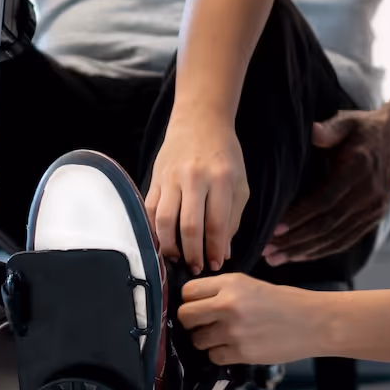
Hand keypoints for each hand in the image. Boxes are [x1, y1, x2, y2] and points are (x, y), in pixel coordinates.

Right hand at [145, 113, 249, 273]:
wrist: (199, 122)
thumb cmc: (224, 155)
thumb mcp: (239, 184)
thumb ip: (233, 219)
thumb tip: (222, 252)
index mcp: (221, 180)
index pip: (216, 224)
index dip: (214, 250)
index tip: (215, 265)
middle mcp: (195, 178)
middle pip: (188, 227)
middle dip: (192, 254)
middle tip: (196, 267)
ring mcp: (171, 178)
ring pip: (164, 221)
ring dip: (169, 247)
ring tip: (177, 259)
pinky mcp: (155, 179)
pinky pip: (149, 210)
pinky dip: (153, 230)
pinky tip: (161, 242)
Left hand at [178, 272, 326, 364]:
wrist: (314, 322)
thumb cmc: (286, 303)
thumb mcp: (251, 284)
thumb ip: (221, 290)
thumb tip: (192, 302)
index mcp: (231, 283)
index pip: (187, 292)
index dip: (189, 300)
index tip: (196, 305)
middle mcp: (228, 305)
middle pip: (185, 316)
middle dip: (191, 322)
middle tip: (204, 323)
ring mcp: (233, 331)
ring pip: (197, 340)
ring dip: (206, 340)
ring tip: (226, 335)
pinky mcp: (240, 353)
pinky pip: (213, 356)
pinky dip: (221, 354)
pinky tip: (236, 346)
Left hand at [263, 108, 389, 266]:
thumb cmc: (365, 129)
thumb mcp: (348, 120)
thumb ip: (330, 128)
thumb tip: (312, 131)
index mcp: (358, 168)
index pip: (325, 199)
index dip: (300, 216)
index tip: (275, 228)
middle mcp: (369, 193)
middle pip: (328, 225)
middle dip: (295, 240)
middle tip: (266, 250)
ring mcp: (374, 208)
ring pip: (336, 238)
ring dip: (304, 250)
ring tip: (276, 258)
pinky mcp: (375, 217)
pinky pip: (347, 240)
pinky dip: (322, 250)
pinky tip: (300, 255)